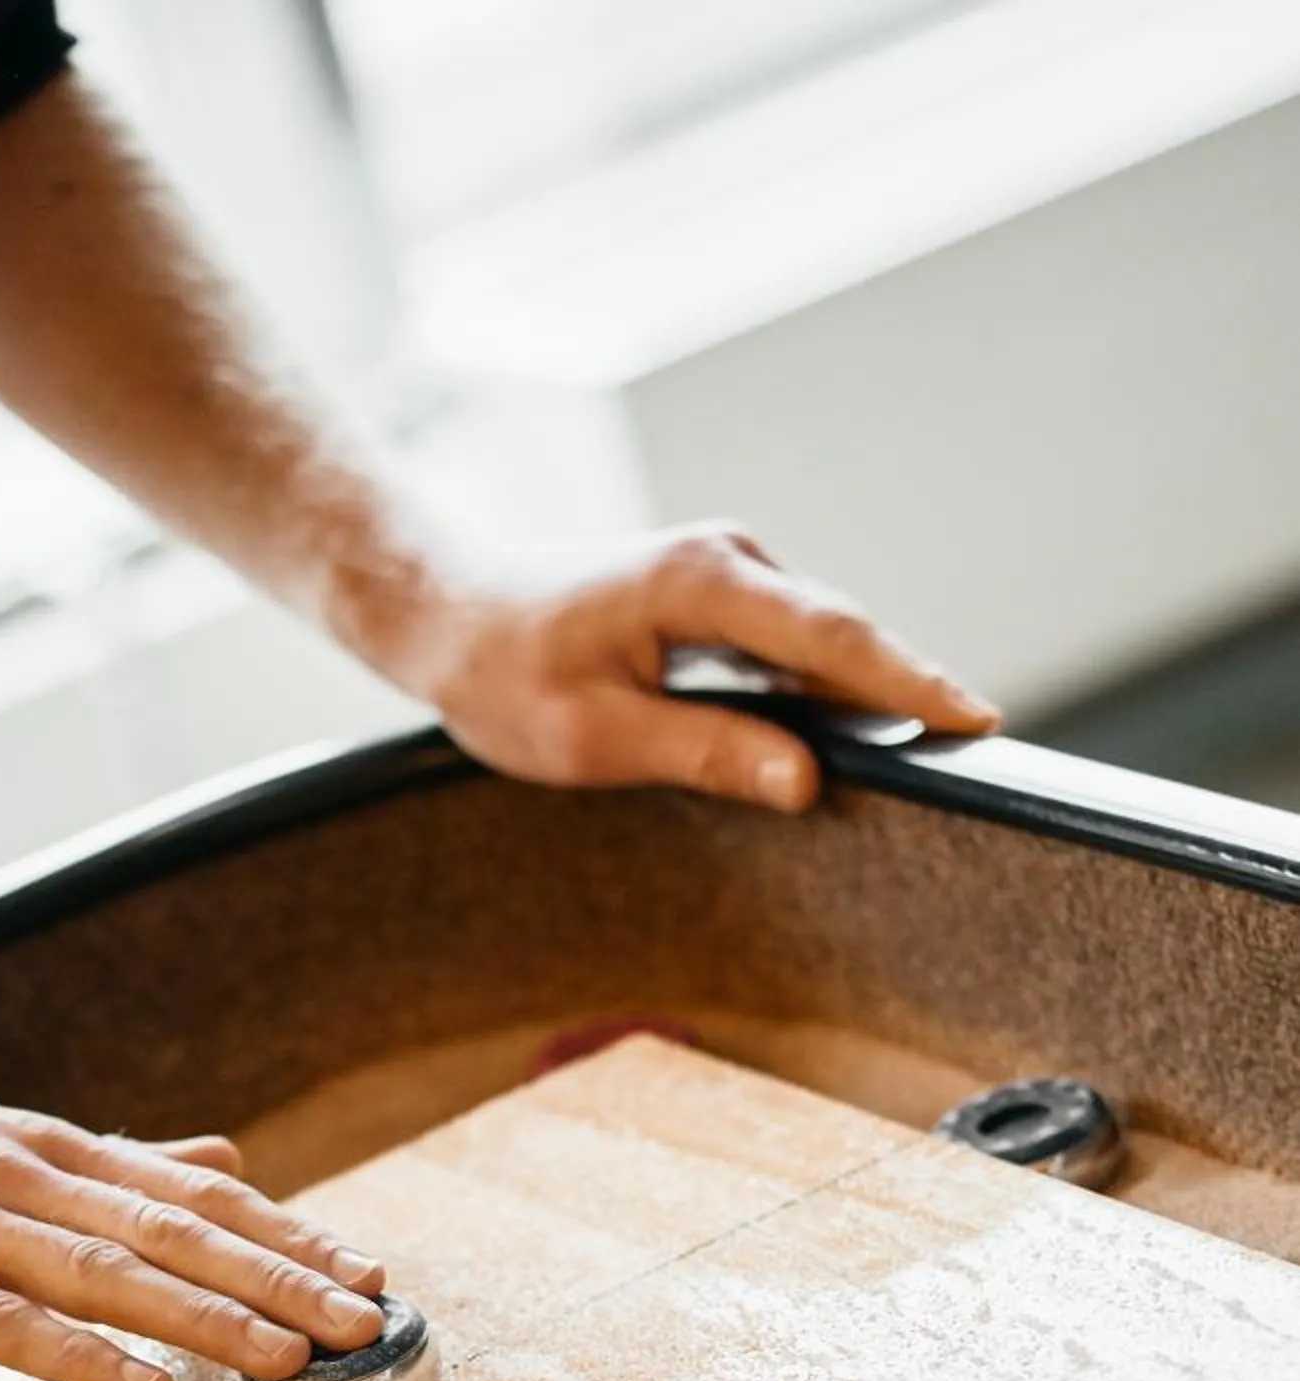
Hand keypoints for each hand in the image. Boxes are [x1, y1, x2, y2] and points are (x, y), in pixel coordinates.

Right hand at [0, 1051, 384, 1380]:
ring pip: (102, 1274)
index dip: (285, 1235)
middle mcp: (17, 1177)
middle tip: (368, 1317)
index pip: (190, 1194)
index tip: (368, 1270)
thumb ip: (110, 1162)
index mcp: (43, 1150)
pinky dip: (77, 1356)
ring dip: (204, 1314)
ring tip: (292, 1353)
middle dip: (277, 1275)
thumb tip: (225, 1160)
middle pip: (169, 1231)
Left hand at [392, 522, 996, 811]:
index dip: (910, 683)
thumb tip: (804, 779)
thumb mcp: (596, 738)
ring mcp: (723, 571)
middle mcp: (726, 559)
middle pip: (841, 635)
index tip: (974, 719)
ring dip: (868, 690)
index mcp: (702, 584)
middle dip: (909, 688)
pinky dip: (824, 684)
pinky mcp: (713, 594)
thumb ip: (705, 754)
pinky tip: (851, 731)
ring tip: (930, 744)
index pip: (833, 640)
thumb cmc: (503, 674)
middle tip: (975, 745)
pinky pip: (789, 643)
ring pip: (819, 639)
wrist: (447, 608)